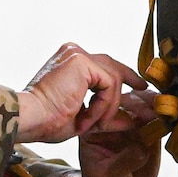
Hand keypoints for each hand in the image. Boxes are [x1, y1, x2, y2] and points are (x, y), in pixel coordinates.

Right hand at [16, 43, 146, 143]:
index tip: (139, 90)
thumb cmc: (47, 121)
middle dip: (131, 82)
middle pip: (113, 66)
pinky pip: (109, 84)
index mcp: (70, 62)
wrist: (30, 118)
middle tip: (147, 96)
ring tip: (95, 123)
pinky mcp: (82, 61)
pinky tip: (89, 117)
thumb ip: (109, 114)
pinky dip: (103, 105)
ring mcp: (78, 54)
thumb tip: (134, 118)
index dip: (124, 79)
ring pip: (113, 79)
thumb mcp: (86, 117)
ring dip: (108, 107)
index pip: (104, 67)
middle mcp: (74, 52)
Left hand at [75, 90, 162, 176]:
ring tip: (168, 112)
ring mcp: (131, 125)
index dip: (126, 111)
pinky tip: (174, 118)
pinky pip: (159, 120)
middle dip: (144, 104)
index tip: (141, 116)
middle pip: (128, 103)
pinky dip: (167, 117)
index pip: (109, 111)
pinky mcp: (148, 132)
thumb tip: (143, 148)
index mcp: (95, 128)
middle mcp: (113, 122)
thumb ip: (126, 161)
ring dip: (158, 106)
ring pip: (146, 107)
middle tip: (158, 110)